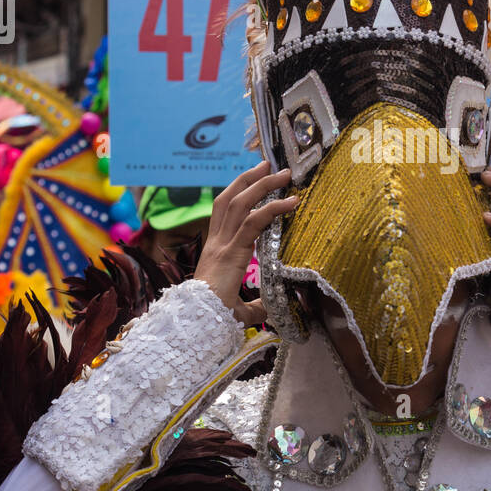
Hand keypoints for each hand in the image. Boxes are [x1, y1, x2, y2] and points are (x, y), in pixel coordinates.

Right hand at [195, 162, 296, 324]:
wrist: (199, 325)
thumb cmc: (214, 320)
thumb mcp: (239, 311)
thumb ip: (254, 306)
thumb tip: (270, 309)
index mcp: (215, 251)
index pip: (224, 213)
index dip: (238, 193)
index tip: (255, 180)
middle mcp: (217, 243)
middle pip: (229, 199)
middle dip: (249, 179)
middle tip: (269, 165)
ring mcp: (222, 245)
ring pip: (241, 203)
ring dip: (263, 184)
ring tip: (282, 173)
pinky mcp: (232, 252)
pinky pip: (254, 222)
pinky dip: (274, 208)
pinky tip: (292, 201)